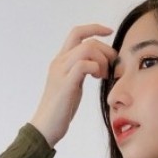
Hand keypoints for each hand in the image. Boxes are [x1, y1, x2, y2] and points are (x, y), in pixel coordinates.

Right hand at [29, 24, 115, 147]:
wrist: (44, 128)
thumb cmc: (59, 110)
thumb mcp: (73, 85)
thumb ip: (82, 72)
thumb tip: (99, 66)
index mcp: (60, 61)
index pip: (77, 33)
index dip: (95, 28)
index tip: (109, 32)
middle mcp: (59, 62)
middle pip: (85, 40)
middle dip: (105, 48)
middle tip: (113, 64)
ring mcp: (60, 72)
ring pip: (86, 49)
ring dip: (101, 59)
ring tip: (103, 75)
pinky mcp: (65, 84)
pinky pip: (84, 65)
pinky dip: (96, 68)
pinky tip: (98, 79)